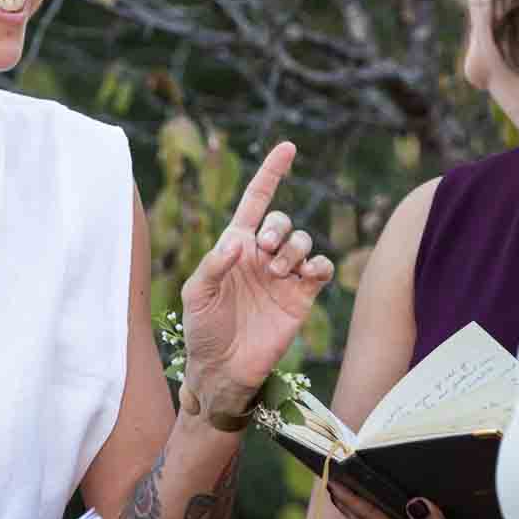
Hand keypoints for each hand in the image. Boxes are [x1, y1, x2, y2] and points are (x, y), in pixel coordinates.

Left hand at [179, 142, 334, 417]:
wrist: (223, 370)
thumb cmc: (202, 330)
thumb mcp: (196, 294)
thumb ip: (214, 264)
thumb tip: (240, 242)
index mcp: (234, 245)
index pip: (257, 200)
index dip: (271, 172)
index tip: (288, 148)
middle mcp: (262, 255)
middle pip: (282, 220)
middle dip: (278, 228)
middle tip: (265, 251)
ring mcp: (284, 275)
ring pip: (303, 241)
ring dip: (294, 249)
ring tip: (277, 272)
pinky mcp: (302, 296)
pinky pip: (322, 268)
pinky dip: (319, 265)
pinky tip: (306, 275)